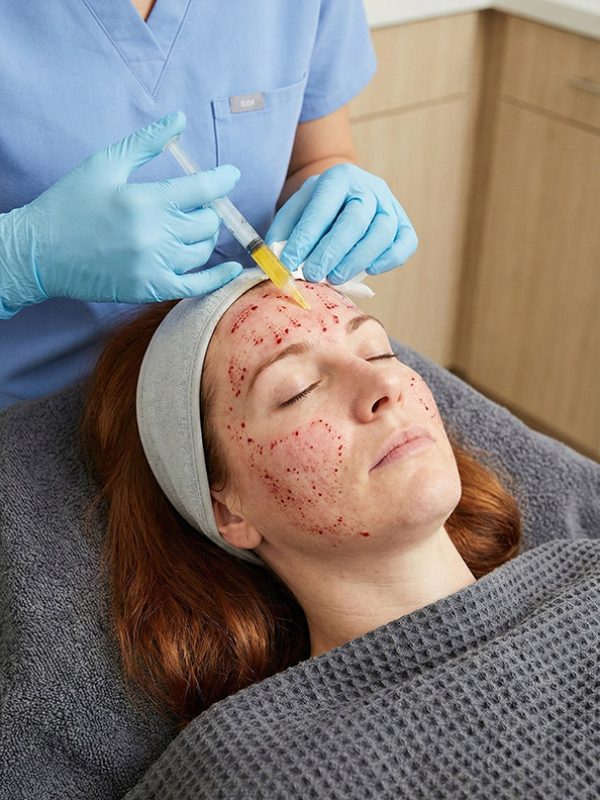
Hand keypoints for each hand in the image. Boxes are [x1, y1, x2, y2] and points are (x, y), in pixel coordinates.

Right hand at [0, 111, 242, 317]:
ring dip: (205, 237)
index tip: (230, 175)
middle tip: (196, 205)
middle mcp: (155, 235)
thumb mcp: (105, 164)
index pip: (202, 188)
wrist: (39, 253)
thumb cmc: (70, 204)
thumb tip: (180, 119)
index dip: (223, 179)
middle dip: (208, 210)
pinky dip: (218, 278)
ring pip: (203, 250)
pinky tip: (233, 269)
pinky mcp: (151, 289)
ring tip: (192, 228)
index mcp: (146, 200)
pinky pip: (197, 286)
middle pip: (207, 222)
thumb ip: (146, 143)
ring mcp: (154, 266)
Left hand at [265, 163, 417, 283]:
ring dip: (357, 259)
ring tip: (335, 279)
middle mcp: (368, 187)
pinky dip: (389, 259)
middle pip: (355, 219)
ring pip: (382, 232)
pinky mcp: (404, 225)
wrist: (348, 197)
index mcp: (338, 178)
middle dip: (332, 251)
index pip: (322, 208)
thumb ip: (283, 234)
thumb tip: (275, 263)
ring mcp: (389, 205)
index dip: (305, 238)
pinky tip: (369, 271)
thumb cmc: (318, 211)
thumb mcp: (296, 212)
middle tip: (314, 275)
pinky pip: (405, 243)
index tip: (289, 264)